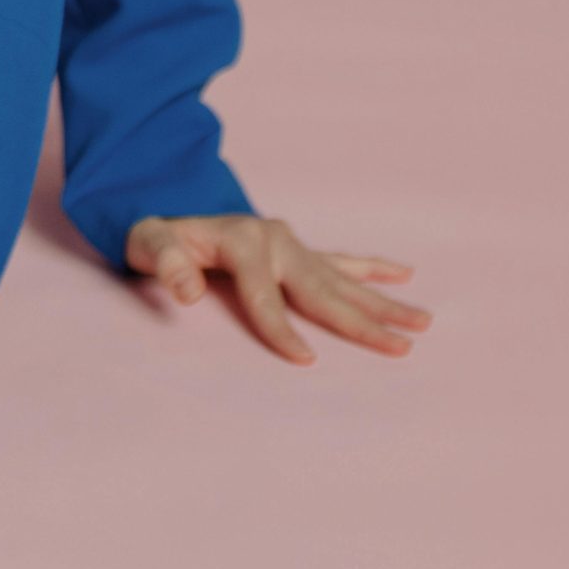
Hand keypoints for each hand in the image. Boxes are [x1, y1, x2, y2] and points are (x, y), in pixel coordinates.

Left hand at [124, 212, 431, 363]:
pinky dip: (372, 269)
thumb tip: (188, 291)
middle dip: (361, 321)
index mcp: (241, 240)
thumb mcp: (146, 243)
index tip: (307, 361)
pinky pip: (340, 261)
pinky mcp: (296, 250)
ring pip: (343, 280)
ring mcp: (290, 243)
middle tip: (401, 348)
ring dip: (383, 302)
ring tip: (422, 321)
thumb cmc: (156, 236)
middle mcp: (274, 239)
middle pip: (321, 289)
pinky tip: (404, 274)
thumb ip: (165, 262)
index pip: (264, 295)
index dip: (281, 328)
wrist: (166, 207)